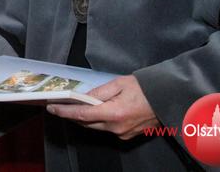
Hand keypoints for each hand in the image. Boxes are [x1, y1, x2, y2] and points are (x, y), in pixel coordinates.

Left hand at [45, 75, 159, 139]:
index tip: (52, 108)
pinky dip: (97, 121)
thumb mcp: (119, 83)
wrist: (168, 99)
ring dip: (84, 119)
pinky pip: (106, 129)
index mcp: (114, 113)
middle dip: (72, 115)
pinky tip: (93, 112)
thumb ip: (99, 92)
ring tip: (72, 108)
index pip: (82, 115)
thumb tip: (83, 98)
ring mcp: (122, 134)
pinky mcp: (127, 136)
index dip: (65, 112)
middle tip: (59, 106)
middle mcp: (116, 128)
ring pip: (96, 127)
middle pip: (87, 123)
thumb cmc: (144, 87)